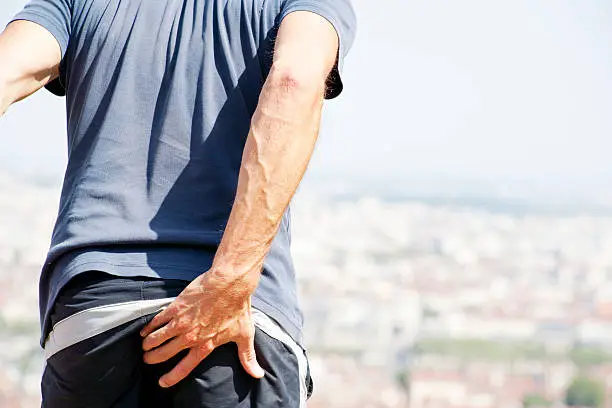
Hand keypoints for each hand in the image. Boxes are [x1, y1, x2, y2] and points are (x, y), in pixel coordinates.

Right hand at [139, 272, 264, 387]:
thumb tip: (257, 375)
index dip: (171, 377)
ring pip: (157, 338)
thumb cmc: (238, 308)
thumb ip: (247, 357)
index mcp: (206, 345)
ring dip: (148, 344)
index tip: (162, 382)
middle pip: (165, 354)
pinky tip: (145, 331)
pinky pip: (157, 321)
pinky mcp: (176, 307)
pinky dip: (149, 327)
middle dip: (153, 359)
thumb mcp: (244, 335)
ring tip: (144, 346)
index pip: (185, 367)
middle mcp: (190, 337)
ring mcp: (181, 322)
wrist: (230, 283)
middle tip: (148, 359)